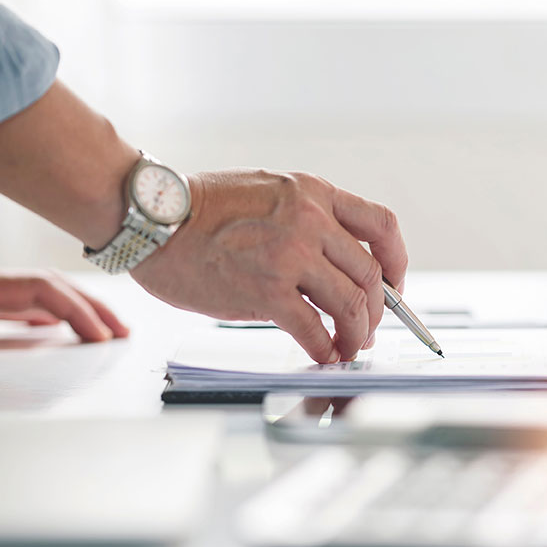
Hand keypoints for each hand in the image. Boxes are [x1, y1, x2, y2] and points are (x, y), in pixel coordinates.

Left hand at [0, 260, 128, 353]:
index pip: (42, 291)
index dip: (78, 311)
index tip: (102, 335)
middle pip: (51, 289)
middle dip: (92, 307)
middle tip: (124, 331)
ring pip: (38, 296)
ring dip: (75, 310)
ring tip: (103, 328)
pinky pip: (15, 305)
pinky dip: (44, 315)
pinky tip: (48, 328)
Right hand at [129, 169, 406, 363]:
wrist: (150, 217)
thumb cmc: (199, 209)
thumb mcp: (269, 191)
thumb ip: (307, 219)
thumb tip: (336, 263)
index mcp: (314, 193)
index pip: (383, 225)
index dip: (397, 262)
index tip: (393, 285)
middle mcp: (311, 220)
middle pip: (370, 273)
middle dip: (377, 310)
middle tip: (368, 329)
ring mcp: (290, 255)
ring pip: (351, 304)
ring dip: (357, 334)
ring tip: (349, 347)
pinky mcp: (266, 291)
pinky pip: (314, 330)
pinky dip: (325, 349)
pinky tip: (323, 356)